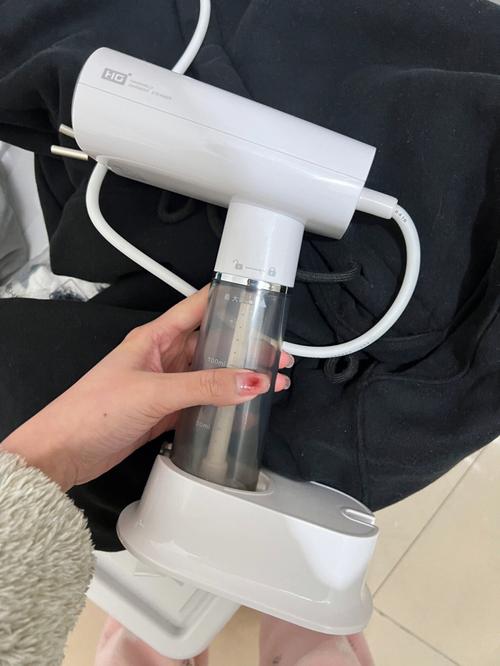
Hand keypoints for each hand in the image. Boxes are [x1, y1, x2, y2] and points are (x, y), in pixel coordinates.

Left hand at [1, 287, 292, 489]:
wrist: (63, 454)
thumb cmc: (92, 410)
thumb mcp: (154, 391)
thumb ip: (204, 386)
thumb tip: (250, 381)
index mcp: (154, 337)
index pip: (198, 308)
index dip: (228, 299)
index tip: (258, 296)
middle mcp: (162, 357)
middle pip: (211, 343)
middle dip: (244, 346)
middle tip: (277, 352)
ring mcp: (164, 385)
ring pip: (210, 374)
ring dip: (238, 377)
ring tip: (272, 380)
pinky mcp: (165, 412)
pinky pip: (202, 402)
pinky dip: (223, 403)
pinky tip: (243, 406)